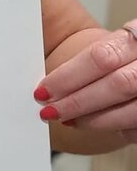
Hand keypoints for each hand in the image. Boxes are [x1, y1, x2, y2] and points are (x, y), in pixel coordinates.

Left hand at [37, 22, 136, 141]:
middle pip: (117, 85)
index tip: (43, 91)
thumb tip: (47, 79)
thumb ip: (91, 55)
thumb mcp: (118, 41)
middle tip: (50, 111)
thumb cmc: (130, 56)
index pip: (101, 57)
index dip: (67, 77)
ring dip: (93, 120)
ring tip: (69, 120)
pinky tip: (97, 125)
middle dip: (77, 102)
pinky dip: (117, 130)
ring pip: (131, 111)